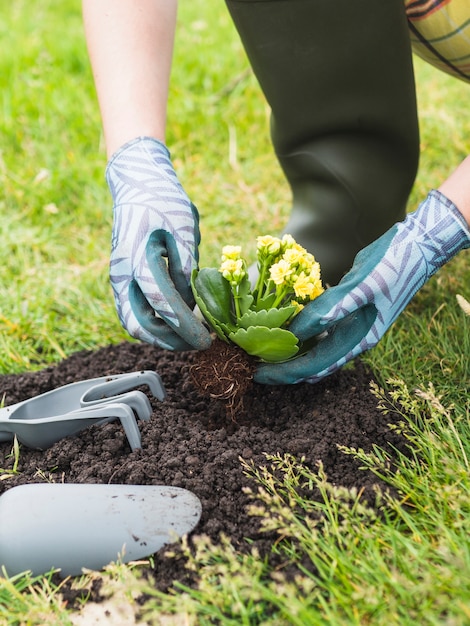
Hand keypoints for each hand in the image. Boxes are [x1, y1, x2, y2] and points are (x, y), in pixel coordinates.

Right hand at [106, 137, 211, 350]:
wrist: (137, 182)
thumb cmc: (165, 202)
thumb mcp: (185, 233)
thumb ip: (187, 272)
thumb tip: (190, 306)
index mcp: (140, 261)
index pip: (165, 307)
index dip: (187, 328)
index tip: (206, 339)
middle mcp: (122, 275)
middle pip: (141, 326)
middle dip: (170, 341)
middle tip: (197, 343)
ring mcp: (118, 277)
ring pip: (133, 322)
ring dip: (160, 335)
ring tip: (188, 335)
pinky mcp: (121, 277)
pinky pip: (132, 310)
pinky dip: (152, 322)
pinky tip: (174, 321)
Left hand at [255, 190, 469, 383]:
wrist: (417, 247)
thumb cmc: (392, 266)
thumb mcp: (361, 286)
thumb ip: (330, 310)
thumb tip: (297, 332)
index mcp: (359, 340)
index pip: (314, 366)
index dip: (284, 373)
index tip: (257, 374)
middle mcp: (355, 339)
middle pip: (313, 364)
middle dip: (283, 368)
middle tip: (252, 366)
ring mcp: (354, 326)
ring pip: (316, 349)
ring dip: (291, 352)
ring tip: (263, 349)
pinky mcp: (350, 311)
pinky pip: (322, 331)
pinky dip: (303, 333)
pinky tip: (287, 326)